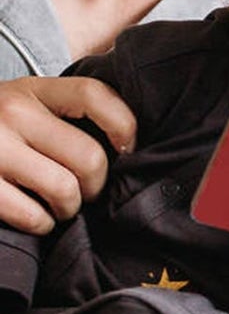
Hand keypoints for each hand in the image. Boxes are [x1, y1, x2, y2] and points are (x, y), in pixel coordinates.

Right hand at [0, 76, 136, 233]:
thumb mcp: (26, 103)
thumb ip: (67, 111)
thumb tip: (131, 143)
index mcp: (32, 89)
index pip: (95, 96)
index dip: (125, 126)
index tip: (128, 149)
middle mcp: (11, 113)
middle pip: (89, 158)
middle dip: (97, 185)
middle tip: (87, 191)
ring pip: (65, 190)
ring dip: (70, 207)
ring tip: (62, 204)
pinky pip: (33, 215)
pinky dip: (43, 223)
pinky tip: (37, 216)